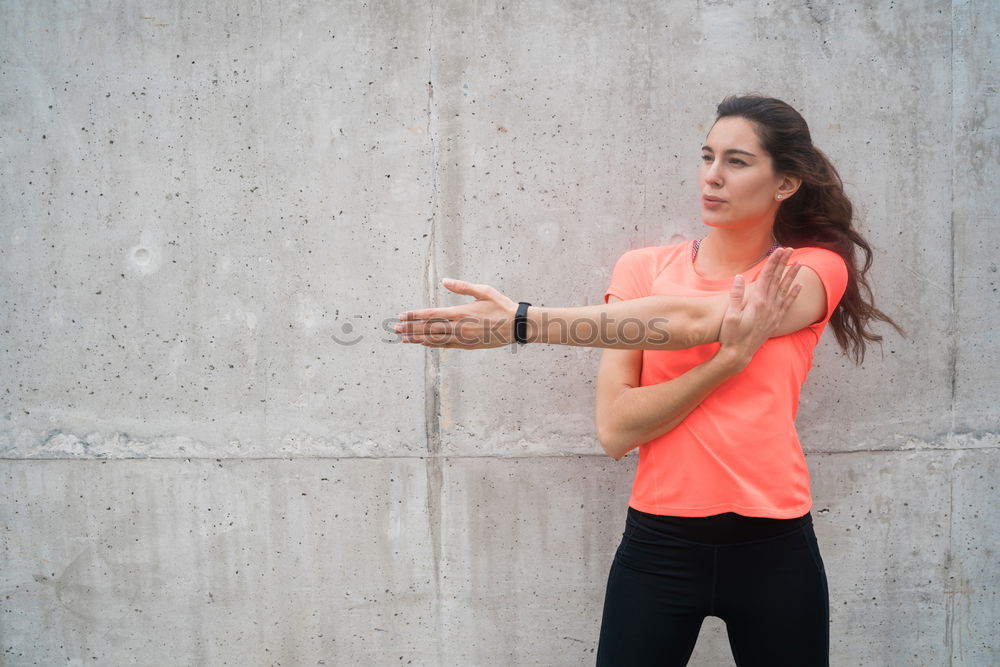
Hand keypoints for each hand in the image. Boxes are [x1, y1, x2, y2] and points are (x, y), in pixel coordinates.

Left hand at [394, 278, 518, 348]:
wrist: (517, 326)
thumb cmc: (501, 306)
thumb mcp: (483, 290)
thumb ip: (462, 287)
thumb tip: (445, 281)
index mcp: (460, 312)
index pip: (431, 314)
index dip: (415, 316)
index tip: (402, 316)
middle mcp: (459, 327)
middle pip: (429, 328)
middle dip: (411, 328)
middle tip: (395, 329)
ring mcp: (463, 338)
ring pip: (435, 339)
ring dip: (418, 339)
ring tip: (404, 339)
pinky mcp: (468, 346)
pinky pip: (446, 346)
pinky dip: (433, 345)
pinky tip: (424, 344)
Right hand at [716, 248, 802, 370]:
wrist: (739, 354)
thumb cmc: (731, 335)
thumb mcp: (729, 315)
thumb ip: (735, 296)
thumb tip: (739, 277)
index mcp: (757, 301)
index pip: (767, 276)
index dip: (773, 262)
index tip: (779, 250)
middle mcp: (768, 306)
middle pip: (777, 279)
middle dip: (783, 263)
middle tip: (789, 250)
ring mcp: (773, 313)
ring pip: (785, 289)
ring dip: (792, 276)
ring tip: (798, 264)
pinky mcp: (775, 321)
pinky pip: (787, 304)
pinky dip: (794, 294)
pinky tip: (799, 286)